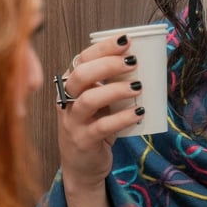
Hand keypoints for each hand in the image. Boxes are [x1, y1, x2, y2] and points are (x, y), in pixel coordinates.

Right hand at [57, 34, 145, 192]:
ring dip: (116, 90)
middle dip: (108, 64)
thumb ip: (111, 83)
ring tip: (138, 87)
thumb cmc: (94, 126)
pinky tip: (139, 113)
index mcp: (70, 84)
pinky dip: (122, 118)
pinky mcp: (83, 141)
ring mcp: (72, 122)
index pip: (83, 58)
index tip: (126, 40)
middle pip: (81, 75)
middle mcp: (66, 100)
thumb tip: (140, 63)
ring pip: (88, 99)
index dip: (103, 48)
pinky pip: (102, 127)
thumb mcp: (100, 102)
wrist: (81, 166)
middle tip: (133, 62)